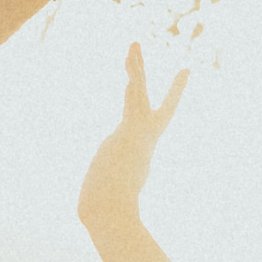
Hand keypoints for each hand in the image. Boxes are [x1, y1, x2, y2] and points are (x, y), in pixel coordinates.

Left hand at [79, 44, 189, 227]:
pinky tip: (130, 73)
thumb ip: (99, 197)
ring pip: (136, 95)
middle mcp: (142, 139)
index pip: (151, 117)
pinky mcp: (129, 137)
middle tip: (134, 45)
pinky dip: (132, 91)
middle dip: (139, 71)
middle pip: (142, 96)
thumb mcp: (103, 197)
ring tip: (131, 44)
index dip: (162, 97)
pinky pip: (131, 107)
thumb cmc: (108, 213)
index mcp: (139, 148)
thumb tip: (86, 214)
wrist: (113, 216)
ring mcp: (137, 136)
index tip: (176, 79)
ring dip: (134, 69)